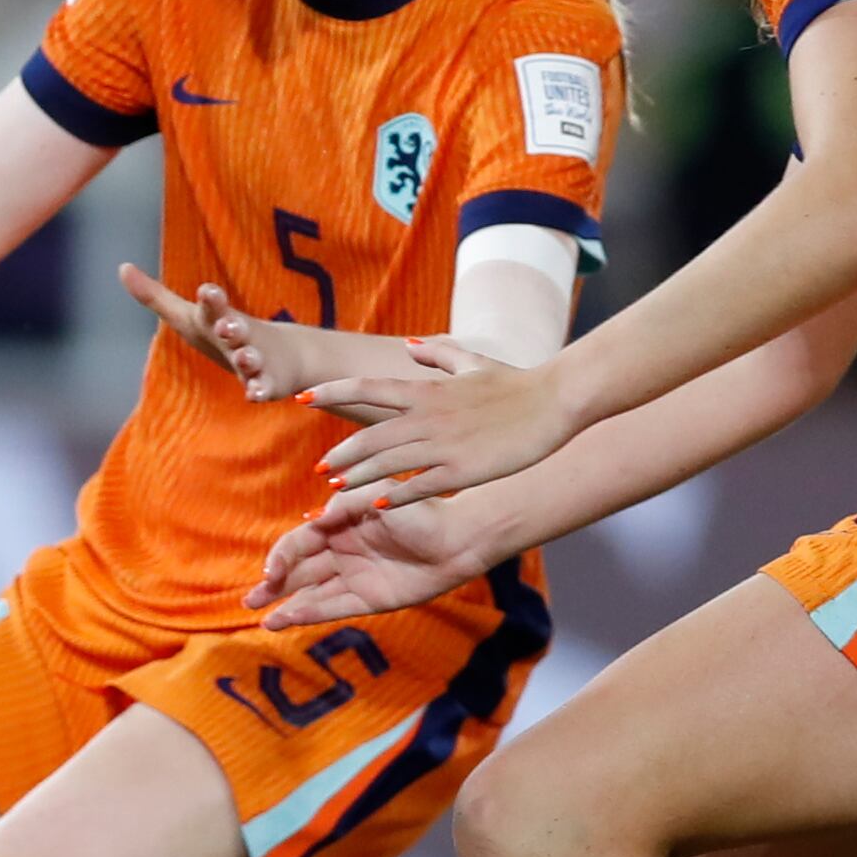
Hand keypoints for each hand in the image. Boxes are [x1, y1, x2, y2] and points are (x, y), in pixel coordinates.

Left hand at [118, 269, 320, 405]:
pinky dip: (261, 390)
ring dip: (249, 358)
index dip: (211, 299)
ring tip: (245, 357)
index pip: (213, 306)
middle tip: (226, 326)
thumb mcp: (188, 316)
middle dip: (232, 327)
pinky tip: (255, 395)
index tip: (207, 291)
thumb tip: (122, 267)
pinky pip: (265, 387)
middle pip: (235, 330)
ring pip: (252, 358)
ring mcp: (256, 359)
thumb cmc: (222, 333)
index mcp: (218, 319)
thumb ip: (155, 295)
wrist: (285, 355)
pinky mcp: (268, 383)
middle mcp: (239, 336)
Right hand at [248, 487, 496, 627]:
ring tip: (261, 618)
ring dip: (286, 604)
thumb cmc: (419, 511)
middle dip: (273, 585)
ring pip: (311, 593)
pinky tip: (288, 619)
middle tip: (249, 600)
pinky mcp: (370, 600)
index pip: (299, 542)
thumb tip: (315, 519)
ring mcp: (355, 577)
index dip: (281, 556)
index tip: (271, 571)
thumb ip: (345, 505)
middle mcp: (342, 552)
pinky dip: (311, 613)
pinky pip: (334, 607)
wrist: (456, 539)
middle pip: (299, 571)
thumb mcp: (377, 496)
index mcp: (339, 525)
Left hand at [312, 346, 579, 506]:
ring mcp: (443, 445)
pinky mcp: (462, 470)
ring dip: (357, 478)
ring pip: (387, 463)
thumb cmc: (515, 382)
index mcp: (426, 391)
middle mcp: (427, 417)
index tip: (303, 399)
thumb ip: (438, 355)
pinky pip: (420, 486)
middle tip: (320, 469)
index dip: (331, 392)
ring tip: (336, 491)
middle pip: (369, 435)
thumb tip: (409, 348)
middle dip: (340, 454)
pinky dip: (395, 496)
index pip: (366, 387)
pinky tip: (378, 507)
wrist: (553, 401)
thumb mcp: (472, 362)